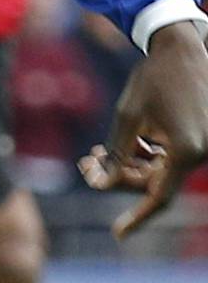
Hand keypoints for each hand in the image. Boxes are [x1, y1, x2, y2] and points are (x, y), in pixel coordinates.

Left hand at [79, 20, 207, 236]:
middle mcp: (201, 153)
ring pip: (161, 171)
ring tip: (95, 153)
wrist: (182, 48)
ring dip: (129, 165)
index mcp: (186, 151)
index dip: (138, 218)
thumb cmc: (154, 78)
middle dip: (119, 177)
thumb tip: (101, 185)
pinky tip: (122, 144)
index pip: (160, 197)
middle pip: (155, 183)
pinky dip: (146, 155)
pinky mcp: (200, 138)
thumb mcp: (128, 116)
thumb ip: (117, 154)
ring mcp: (203, 146)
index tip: (118, 234)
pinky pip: (170, 158)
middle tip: (86, 165)